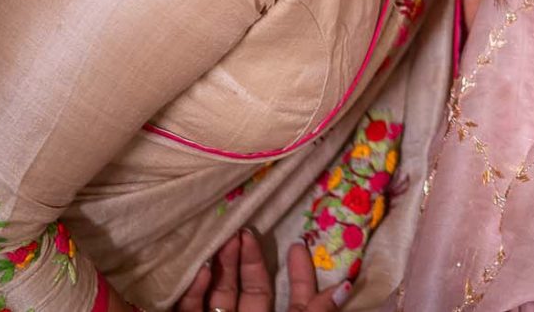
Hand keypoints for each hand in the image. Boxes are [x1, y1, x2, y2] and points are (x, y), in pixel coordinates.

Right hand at [176, 229, 344, 311]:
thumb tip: (346, 286)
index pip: (294, 300)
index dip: (299, 274)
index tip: (299, 244)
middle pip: (249, 289)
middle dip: (247, 258)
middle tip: (246, 229)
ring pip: (218, 294)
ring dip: (221, 266)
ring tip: (226, 240)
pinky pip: (188, 309)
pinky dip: (193, 290)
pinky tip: (203, 268)